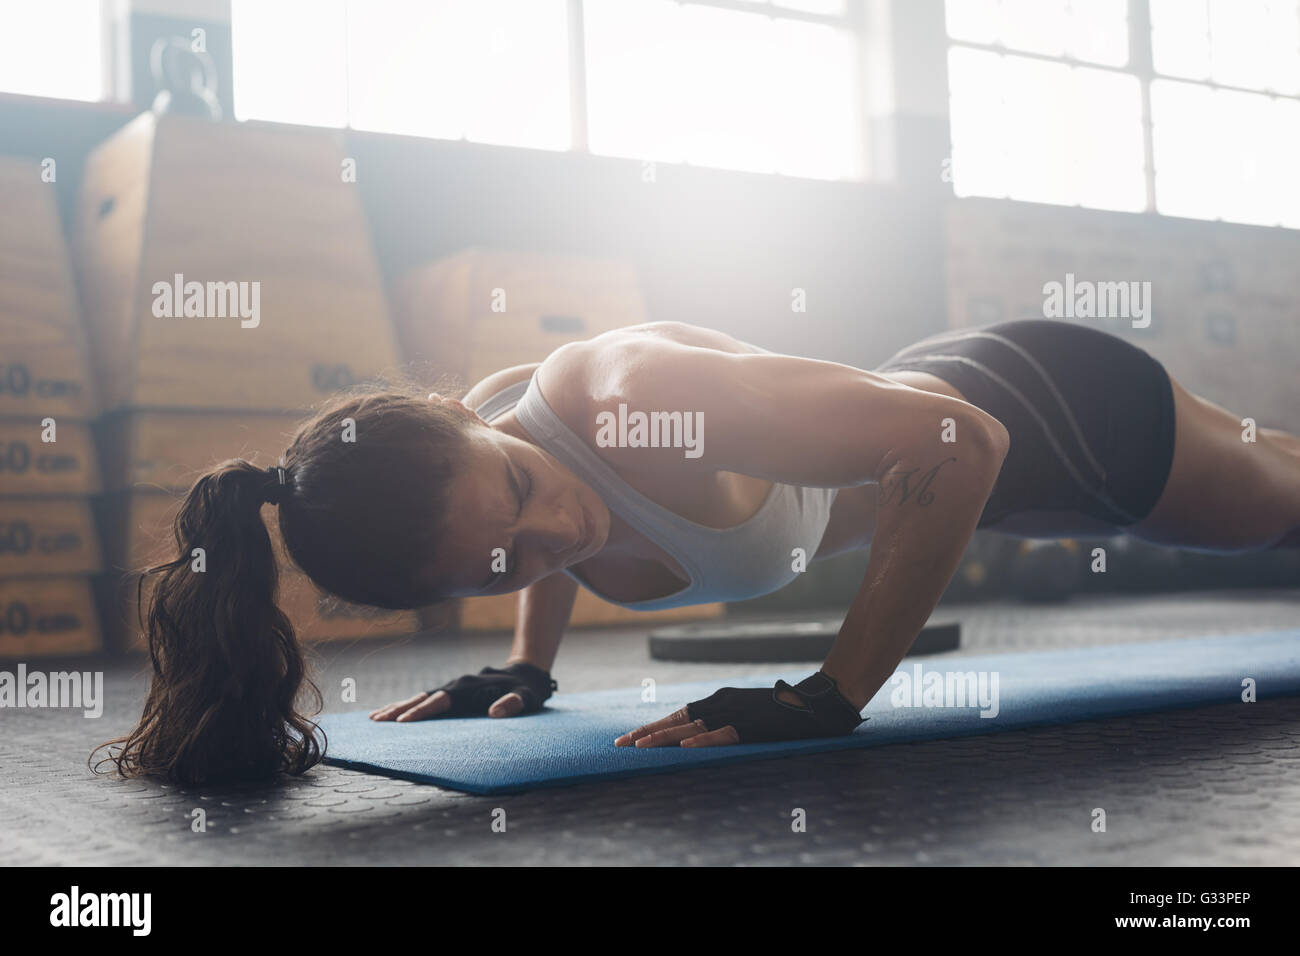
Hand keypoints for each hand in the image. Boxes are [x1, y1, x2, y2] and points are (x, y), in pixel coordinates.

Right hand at [369, 661, 556, 721]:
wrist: (526, 673)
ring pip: (419, 697)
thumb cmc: (527, 691)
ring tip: (375, 718)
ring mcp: (452, 689)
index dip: (421, 712)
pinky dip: (408, 705)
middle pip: (422, 698)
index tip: (402, 722)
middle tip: (376, 721)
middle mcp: (456, 687)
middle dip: (399, 710)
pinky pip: (426, 699)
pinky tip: (393, 713)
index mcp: (468, 689)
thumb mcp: (526, 698)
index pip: (440, 702)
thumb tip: (495, 712)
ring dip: (398, 707)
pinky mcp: (452, 693)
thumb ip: (514, 704)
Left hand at [615, 672, 865, 747]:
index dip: (652, 726)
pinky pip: (722, 735)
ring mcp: (735, 714)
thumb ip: (724, 718)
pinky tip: (685, 749)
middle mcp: (721, 702)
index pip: (678, 714)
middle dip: (647, 733)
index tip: (628, 738)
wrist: (814, 702)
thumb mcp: (745, 709)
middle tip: (620, 745)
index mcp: (719, 698)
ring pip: (692, 728)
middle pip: (677, 720)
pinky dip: (703, 741)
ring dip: (664, 738)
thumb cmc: (780, 708)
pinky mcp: (751, 726)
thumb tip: (700, 734)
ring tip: (639, 748)